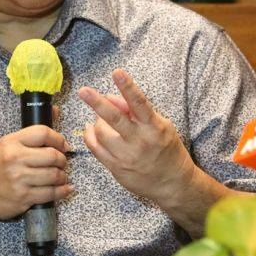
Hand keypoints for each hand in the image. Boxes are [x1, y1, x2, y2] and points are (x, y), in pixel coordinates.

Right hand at [0, 125, 72, 220]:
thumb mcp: (7, 143)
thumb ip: (33, 131)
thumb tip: (57, 110)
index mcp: (11, 142)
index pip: (43, 133)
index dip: (59, 139)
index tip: (64, 146)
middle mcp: (15, 159)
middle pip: (52, 155)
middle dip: (62, 160)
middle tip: (62, 162)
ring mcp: (19, 179)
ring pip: (54, 175)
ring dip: (63, 176)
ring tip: (61, 176)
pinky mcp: (23, 197)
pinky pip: (51, 193)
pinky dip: (62, 191)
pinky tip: (65, 188)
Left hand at [77, 69, 196, 206]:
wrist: (172, 183)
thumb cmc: (166, 149)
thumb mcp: (161, 126)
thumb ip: (136, 112)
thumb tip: (111, 98)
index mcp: (154, 128)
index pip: (140, 103)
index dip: (128, 87)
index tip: (118, 72)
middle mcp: (140, 142)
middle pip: (115, 119)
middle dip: (97, 103)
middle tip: (83, 91)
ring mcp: (127, 157)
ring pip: (101, 133)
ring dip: (97, 121)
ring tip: (101, 119)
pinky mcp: (116, 168)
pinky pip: (95, 148)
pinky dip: (90, 135)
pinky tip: (91, 129)